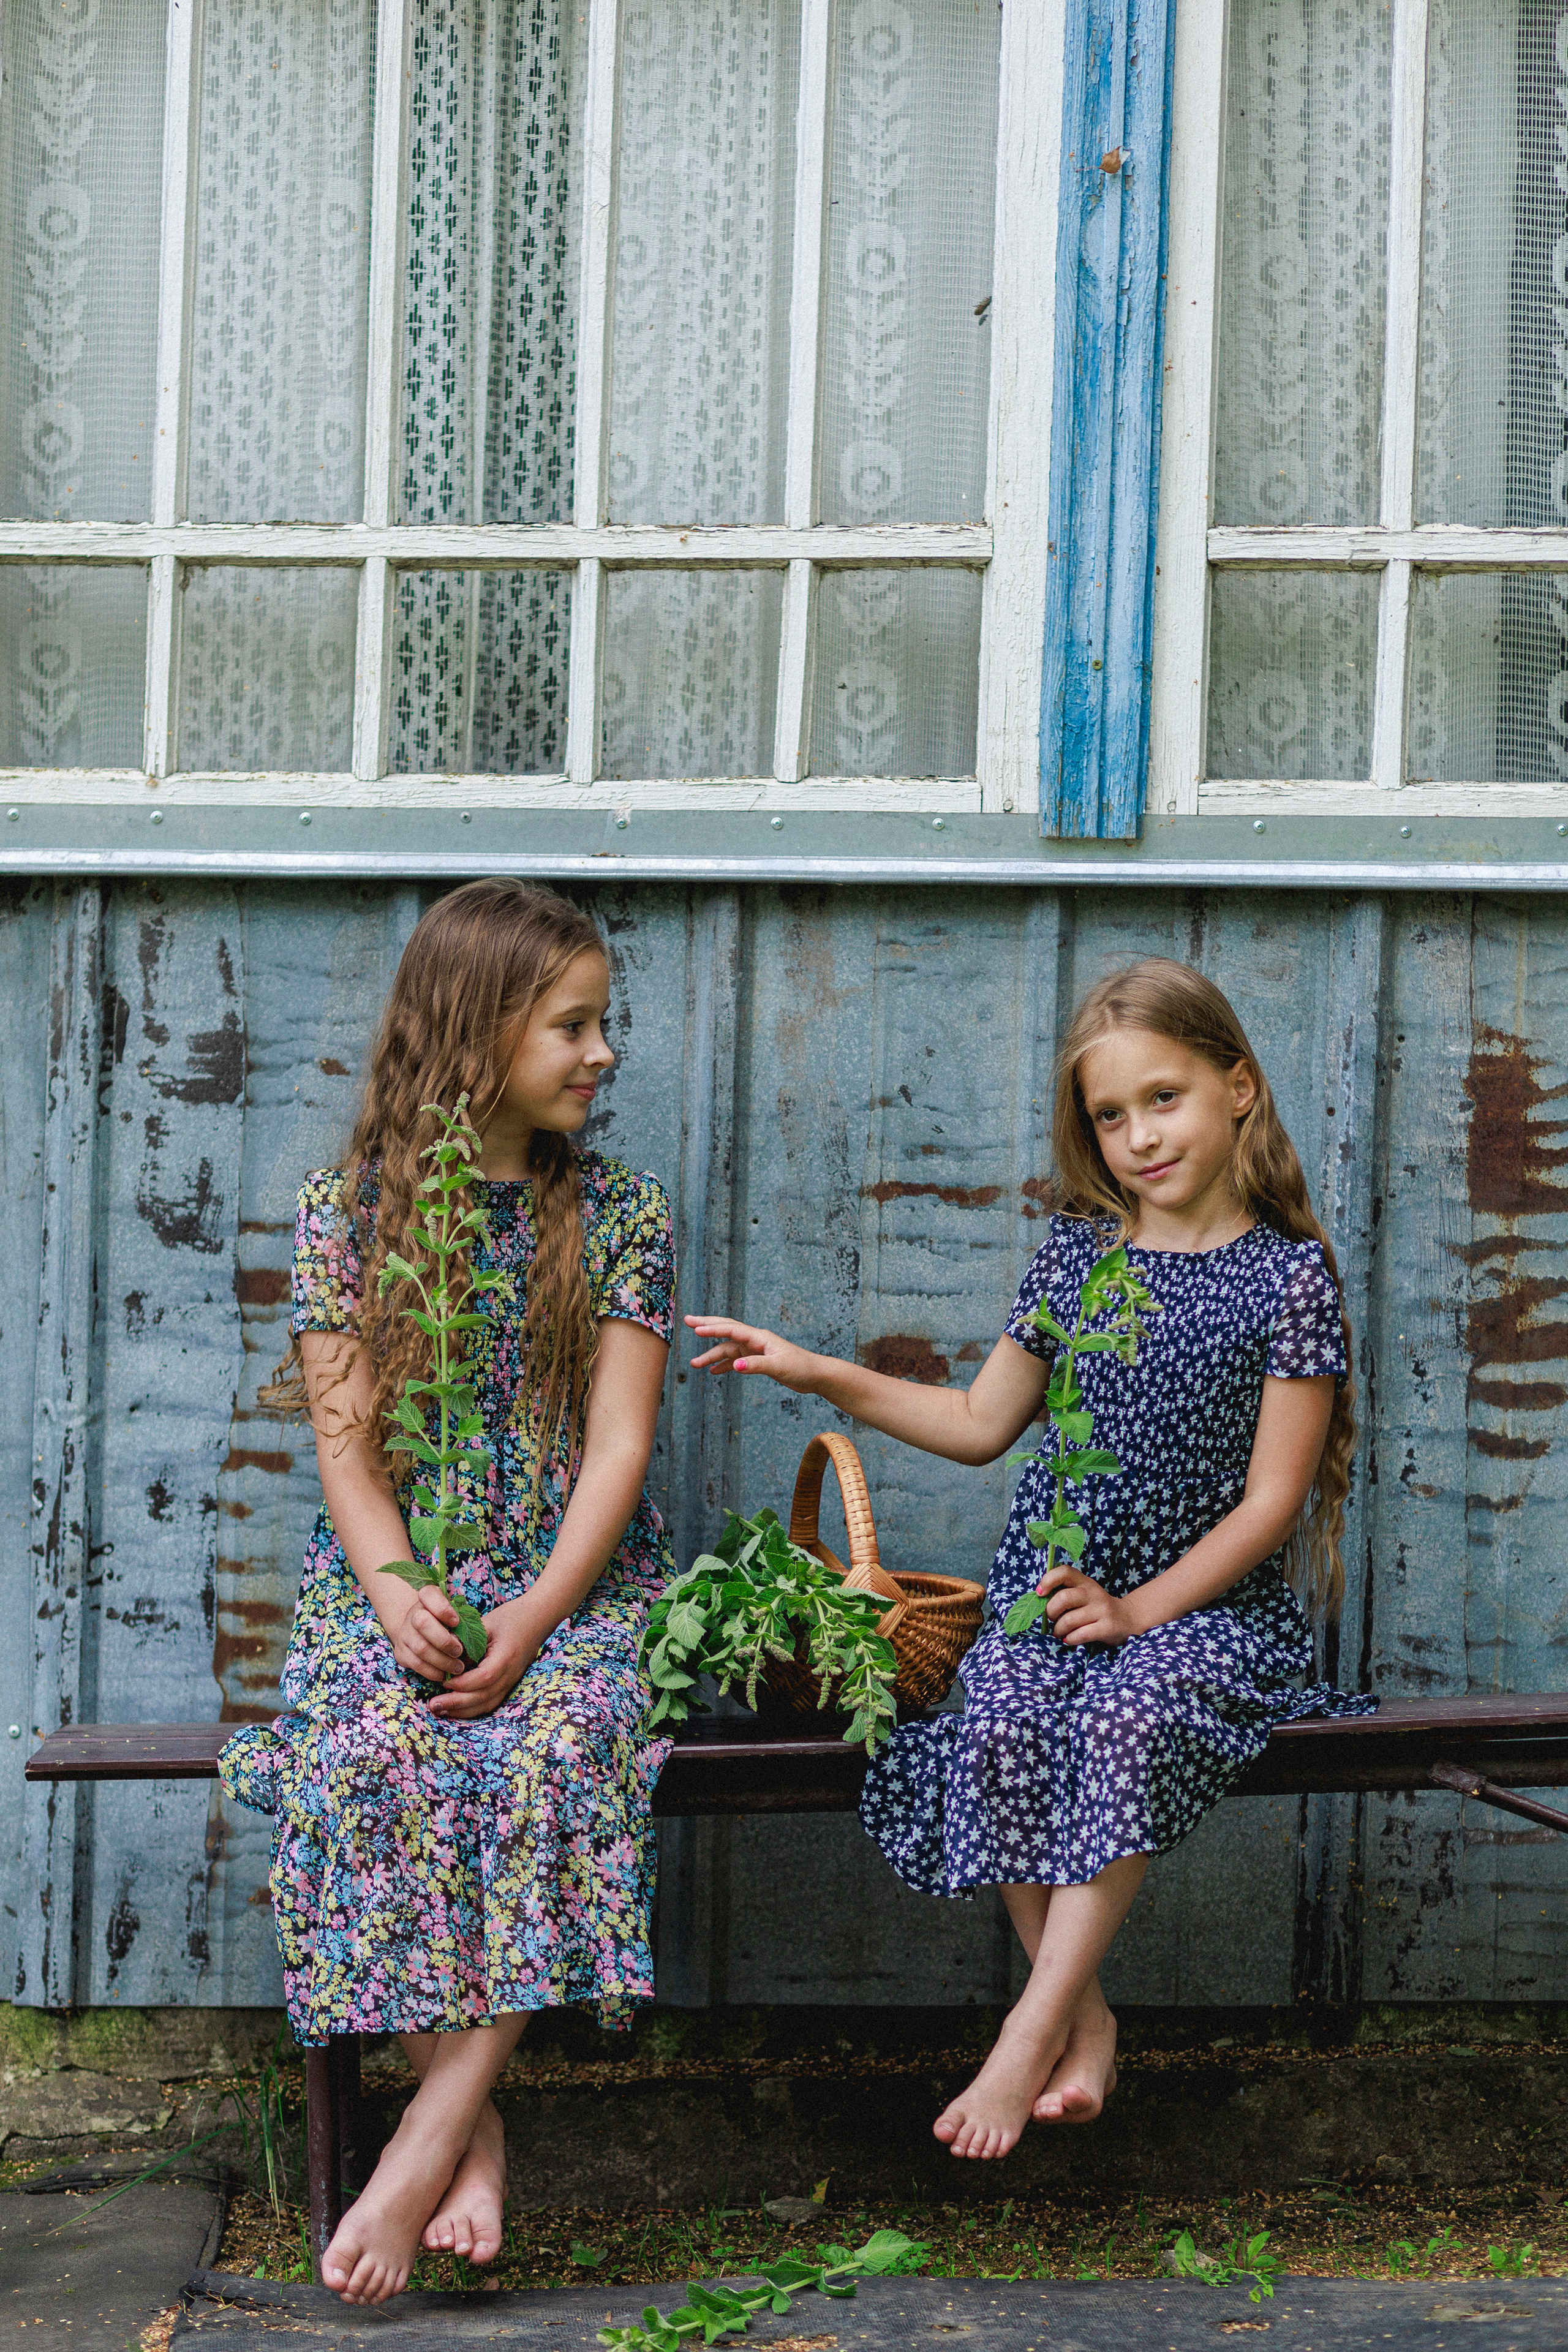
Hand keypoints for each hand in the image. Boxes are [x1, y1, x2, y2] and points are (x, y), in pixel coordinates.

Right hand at [388, 1582, 466, 1681]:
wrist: (422, 1633)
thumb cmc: (447, 1622)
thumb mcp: (454, 1613)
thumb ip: (462, 1617)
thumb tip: (473, 1635)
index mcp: (427, 1598)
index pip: (428, 1594)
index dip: (442, 1608)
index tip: (456, 1622)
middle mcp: (413, 1614)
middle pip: (423, 1623)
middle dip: (444, 1641)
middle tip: (460, 1651)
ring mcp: (405, 1633)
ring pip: (421, 1648)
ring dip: (443, 1661)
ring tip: (458, 1667)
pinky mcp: (401, 1652)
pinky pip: (417, 1664)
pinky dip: (433, 1672)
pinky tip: (444, 1674)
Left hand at [427, 1595, 544, 1720]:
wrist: (538, 1618)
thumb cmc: (511, 1616)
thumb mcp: (487, 1623)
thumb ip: (469, 1643)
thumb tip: (446, 1661)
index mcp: (506, 1656)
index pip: (484, 1677)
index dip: (463, 1683)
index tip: (444, 1682)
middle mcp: (511, 1673)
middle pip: (484, 1696)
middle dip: (457, 1703)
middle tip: (433, 1705)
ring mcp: (512, 1680)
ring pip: (488, 1704)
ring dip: (463, 1711)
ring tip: (440, 1711)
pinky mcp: (509, 1683)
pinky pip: (491, 1701)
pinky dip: (473, 1708)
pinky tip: (456, 1708)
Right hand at [685, 1315, 821, 1391]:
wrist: (815, 1375)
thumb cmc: (801, 1367)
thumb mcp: (778, 1367)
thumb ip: (756, 1365)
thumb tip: (735, 1365)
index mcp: (759, 1337)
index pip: (731, 1329)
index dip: (712, 1328)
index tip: (695, 1329)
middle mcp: (755, 1340)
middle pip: (726, 1330)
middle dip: (706, 1326)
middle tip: (687, 1321)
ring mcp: (755, 1350)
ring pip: (728, 1349)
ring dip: (712, 1356)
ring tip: (694, 1364)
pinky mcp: (758, 1360)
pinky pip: (735, 1360)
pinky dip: (724, 1365)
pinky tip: (713, 1372)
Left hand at [1038, 1566, 1135, 1646]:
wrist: (1127, 1618)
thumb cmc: (1096, 1607)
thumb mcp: (1084, 1593)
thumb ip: (1065, 1592)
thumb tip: (1039, 1599)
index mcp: (1085, 1582)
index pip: (1065, 1572)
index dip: (1048, 1580)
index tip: (1040, 1593)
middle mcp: (1093, 1593)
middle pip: (1064, 1598)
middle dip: (1050, 1612)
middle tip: (1051, 1619)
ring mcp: (1102, 1610)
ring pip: (1069, 1620)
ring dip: (1058, 1630)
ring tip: (1059, 1633)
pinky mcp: (1107, 1627)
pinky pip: (1081, 1634)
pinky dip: (1070, 1639)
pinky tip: (1069, 1639)